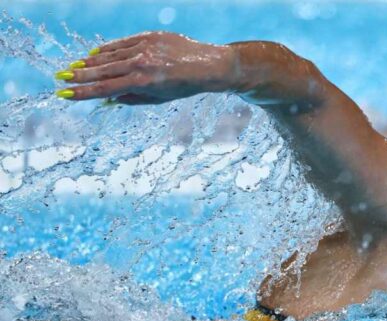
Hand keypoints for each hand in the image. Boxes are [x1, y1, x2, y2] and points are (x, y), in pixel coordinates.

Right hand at [56, 31, 234, 103]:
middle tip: (60, 78)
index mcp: (144, 82)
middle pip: (103, 70)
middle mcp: (142, 63)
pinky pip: (122, 43)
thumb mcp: (158, 99)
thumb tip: (108, 99)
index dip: (83, 92)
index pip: (106, 88)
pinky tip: (94, 54)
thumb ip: (132, 98)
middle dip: (79, 76)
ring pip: (110, 55)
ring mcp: (145, 47)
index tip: (65, 94)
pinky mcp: (149, 36)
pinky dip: (108, 49)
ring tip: (74, 67)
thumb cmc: (183, 87)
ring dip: (90, 62)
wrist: (208, 66)